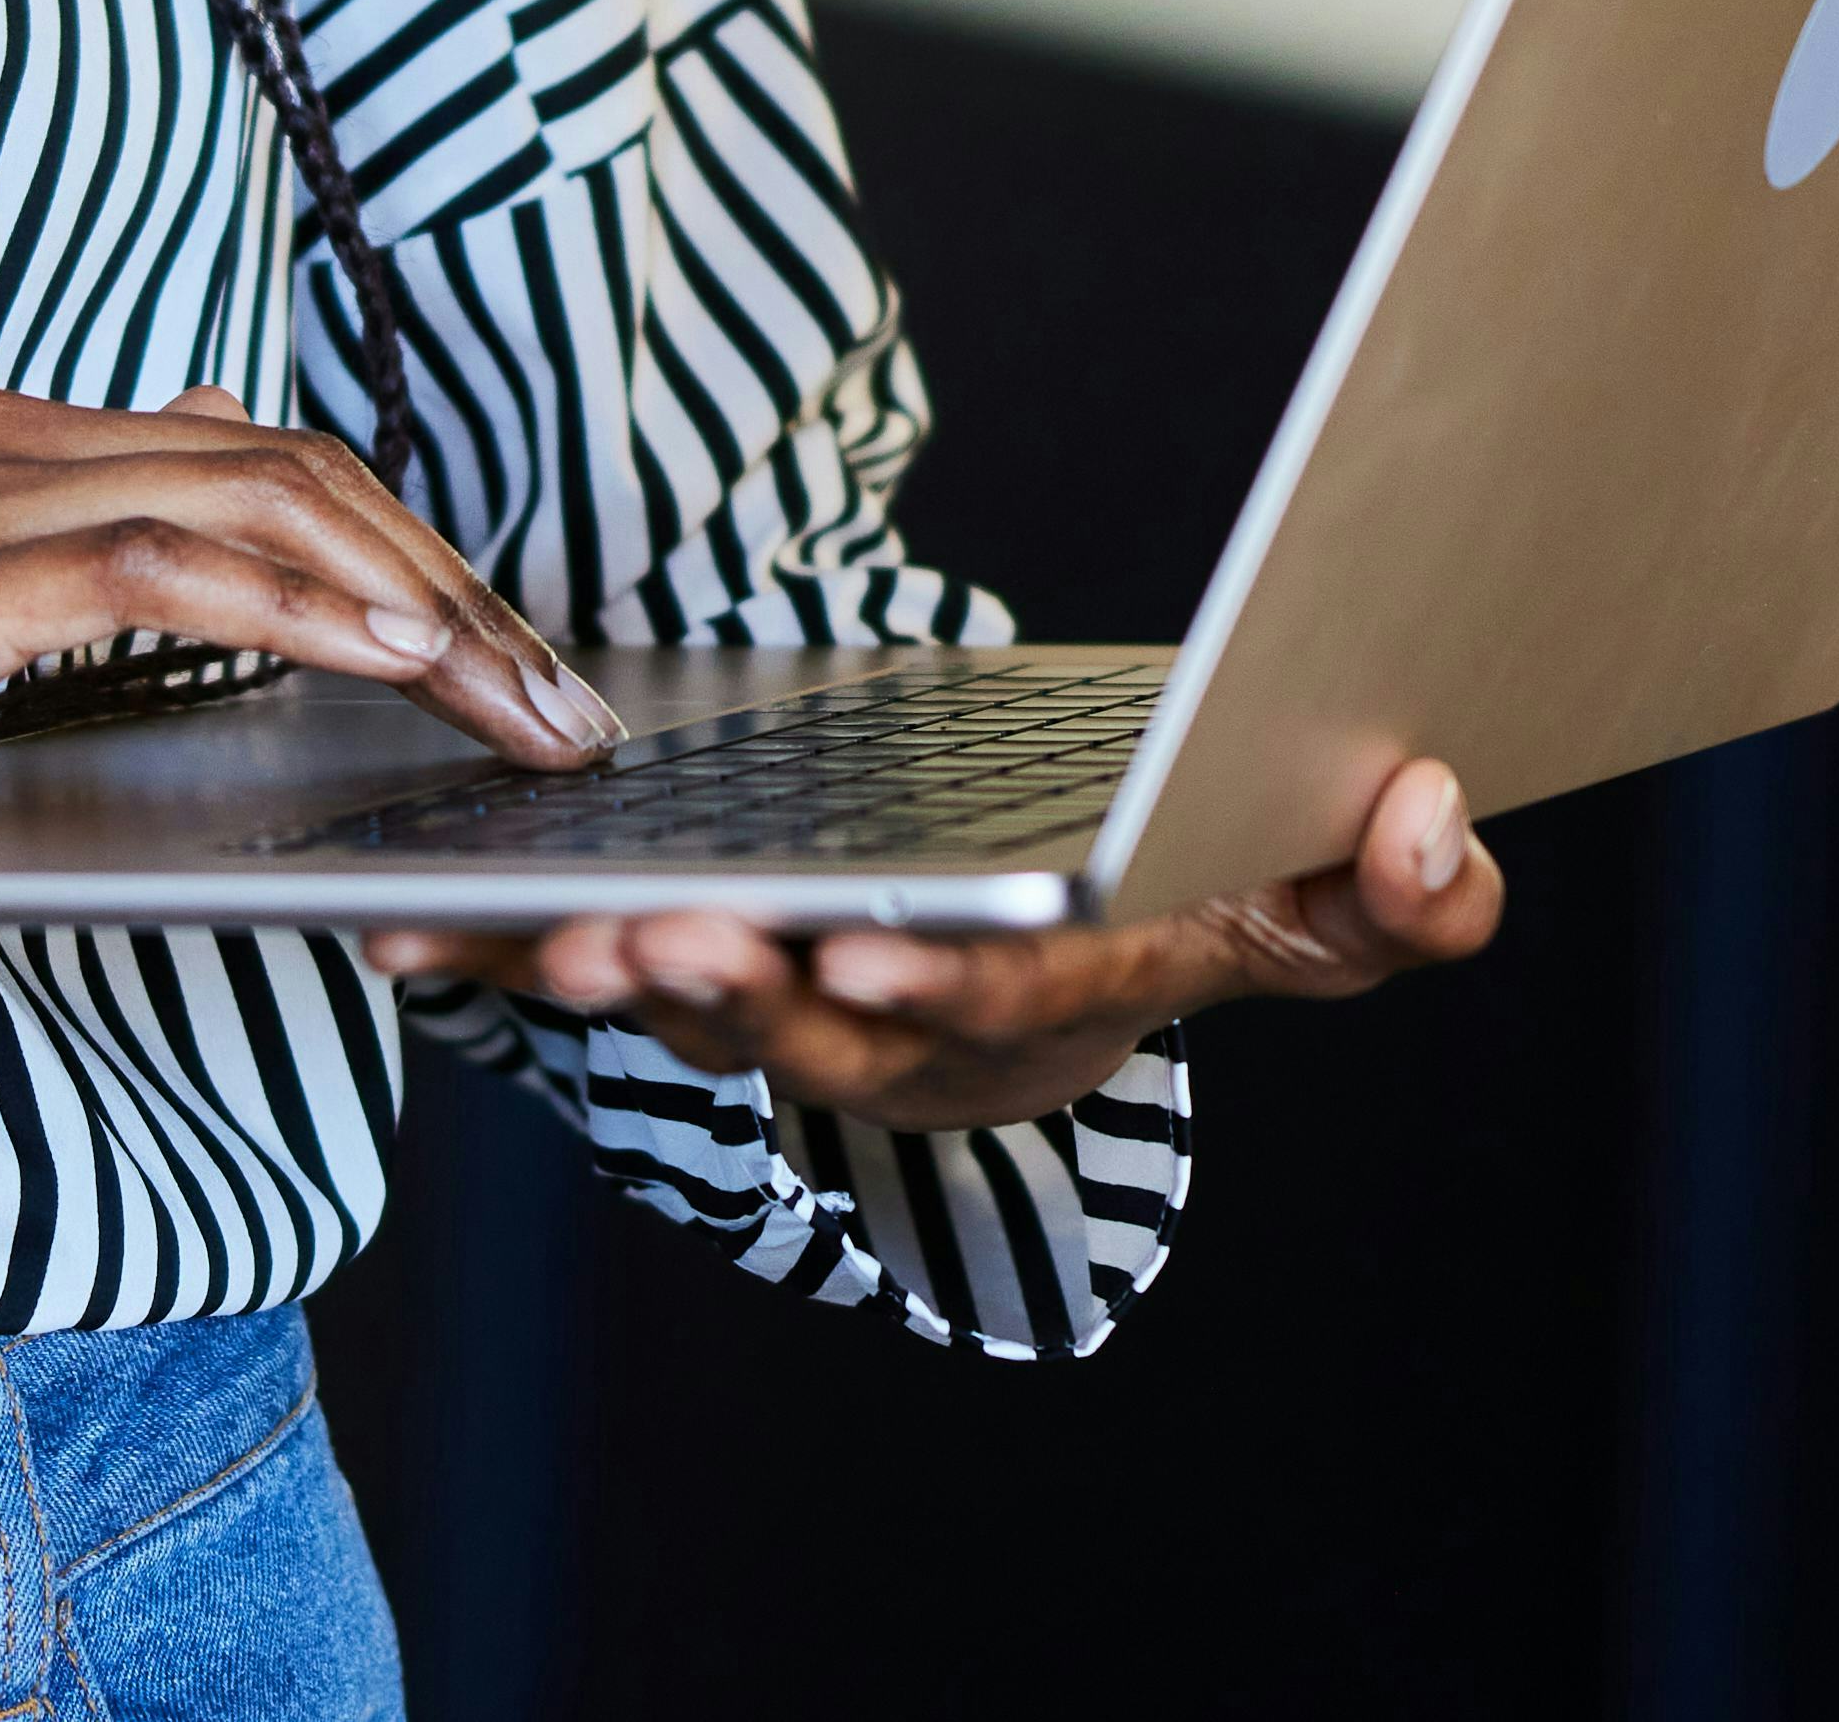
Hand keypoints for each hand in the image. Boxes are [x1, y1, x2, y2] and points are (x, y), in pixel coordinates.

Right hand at [0, 386, 610, 957]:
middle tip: (566, 697)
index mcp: (1, 438)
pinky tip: (395, 666)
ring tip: (524, 704)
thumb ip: (55, 609)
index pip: (262, 459)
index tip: (513, 656)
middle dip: (459, 582)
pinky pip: (164, 567)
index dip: (411, 550)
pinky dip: (303, 610)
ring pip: (262, 504)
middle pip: (297, 469)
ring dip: (424, 609)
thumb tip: (222, 617)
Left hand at [347, 753, 1501, 1138]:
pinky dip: (503, 950)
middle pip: (821, 1021)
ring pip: (697, 1010)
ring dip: (609, 978)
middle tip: (651, 944)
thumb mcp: (1318, 901)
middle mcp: (927, 1025)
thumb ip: (1395, 888)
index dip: (936, 980)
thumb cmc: (1203, 901)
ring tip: (537, 936)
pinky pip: (600, 965)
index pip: (1005, 998)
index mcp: (1065, 995)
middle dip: (735, 988)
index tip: (861, 952)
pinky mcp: (718, 972)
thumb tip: (1434, 814)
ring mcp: (811, 1011)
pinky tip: (404, 924)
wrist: (1075, 955)